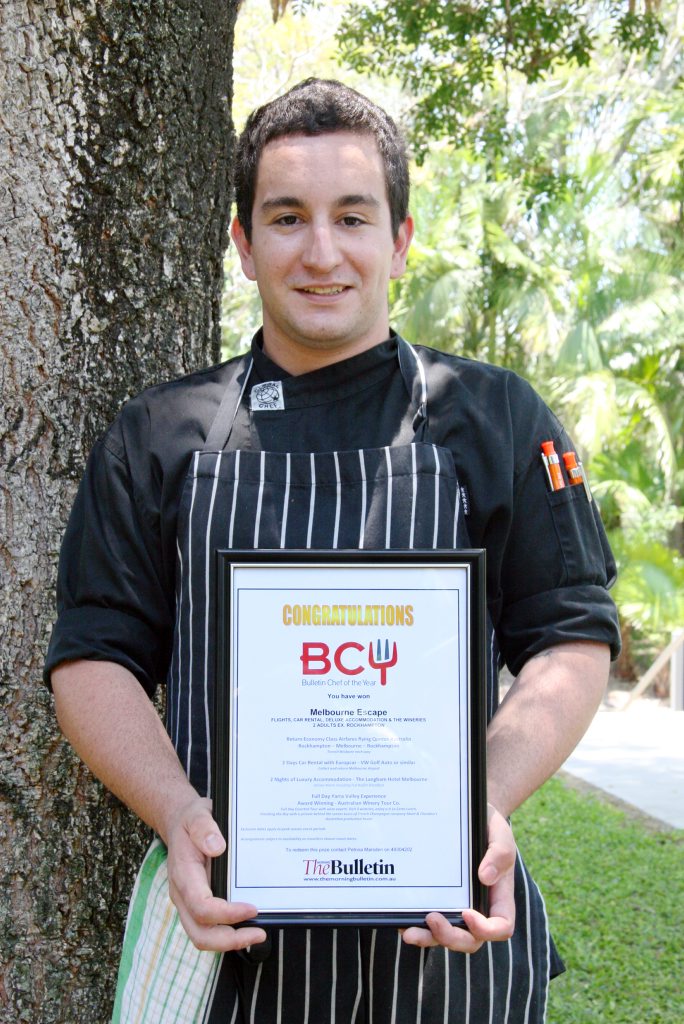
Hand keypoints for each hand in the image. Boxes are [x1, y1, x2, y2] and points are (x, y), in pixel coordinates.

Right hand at [165, 796, 267, 951]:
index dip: (226, 913)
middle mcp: (183, 894)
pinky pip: (209, 927)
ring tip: (257, 934)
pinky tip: (248, 924)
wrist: (179, 821)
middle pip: (199, 933)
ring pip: (203, 935)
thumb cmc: (190, 820)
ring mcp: (189, 902)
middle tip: (259, 934)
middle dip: (229, 941)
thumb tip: (217, 846)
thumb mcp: (197, 814)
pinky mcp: (197, 903)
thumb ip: (204, 828)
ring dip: (229, 941)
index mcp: (184, 874)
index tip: (252, 908)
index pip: (201, 906)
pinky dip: (228, 931)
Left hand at [401, 803, 515, 952]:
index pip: (500, 926)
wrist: (468, 814)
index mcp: (498, 897)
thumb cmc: (488, 826)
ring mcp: (457, 906)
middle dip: (450, 937)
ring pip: (446, 936)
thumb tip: (485, 877)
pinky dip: (415, 924)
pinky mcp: (438, 899)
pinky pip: (427, 922)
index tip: (467, 913)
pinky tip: (400, 917)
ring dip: (428, 938)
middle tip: (432, 920)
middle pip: (470, 940)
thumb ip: (500, 854)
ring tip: (409, 931)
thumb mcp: (500, 834)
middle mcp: (478, 908)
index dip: (485, 929)